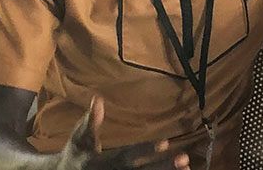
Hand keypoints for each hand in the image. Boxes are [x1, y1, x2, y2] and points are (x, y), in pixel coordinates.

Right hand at [56, 97, 190, 169]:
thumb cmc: (75, 154)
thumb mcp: (79, 138)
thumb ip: (90, 121)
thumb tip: (96, 99)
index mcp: (99, 163)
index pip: (126, 156)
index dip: (145, 150)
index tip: (166, 142)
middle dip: (162, 166)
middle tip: (184, 159)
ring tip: (188, 168)